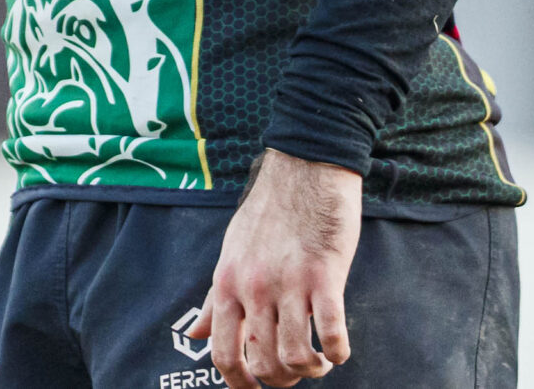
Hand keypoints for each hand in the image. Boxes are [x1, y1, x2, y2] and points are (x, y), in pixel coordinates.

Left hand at [186, 149, 358, 387]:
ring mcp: (290, 283)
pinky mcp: (325, 275)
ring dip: (311, 369)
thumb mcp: (231, 251)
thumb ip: (216, 297)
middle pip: (264, 362)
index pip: (223, 353)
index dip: (239, 384)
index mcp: (228, 282)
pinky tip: (340, 348)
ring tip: (320, 362)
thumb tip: (193, 336)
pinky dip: (338, 351)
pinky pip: (332, 332)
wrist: (306, 165)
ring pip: (296, 356)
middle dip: (282, 379)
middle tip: (296, 372)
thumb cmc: (269, 210)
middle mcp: (254, 287)